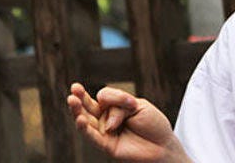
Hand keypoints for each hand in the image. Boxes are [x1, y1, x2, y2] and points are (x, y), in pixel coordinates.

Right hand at [67, 82, 191, 162]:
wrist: (163, 145)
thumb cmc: (152, 124)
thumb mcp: (138, 106)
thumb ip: (119, 106)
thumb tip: (106, 123)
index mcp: (115, 107)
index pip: (105, 96)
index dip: (116, 97)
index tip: (132, 103)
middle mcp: (107, 119)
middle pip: (89, 107)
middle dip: (81, 98)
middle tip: (74, 88)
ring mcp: (105, 132)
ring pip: (87, 121)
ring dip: (78, 111)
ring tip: (71, 100)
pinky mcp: (107, 146)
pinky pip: (93, 137)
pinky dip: (85, 128)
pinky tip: (79, 119)